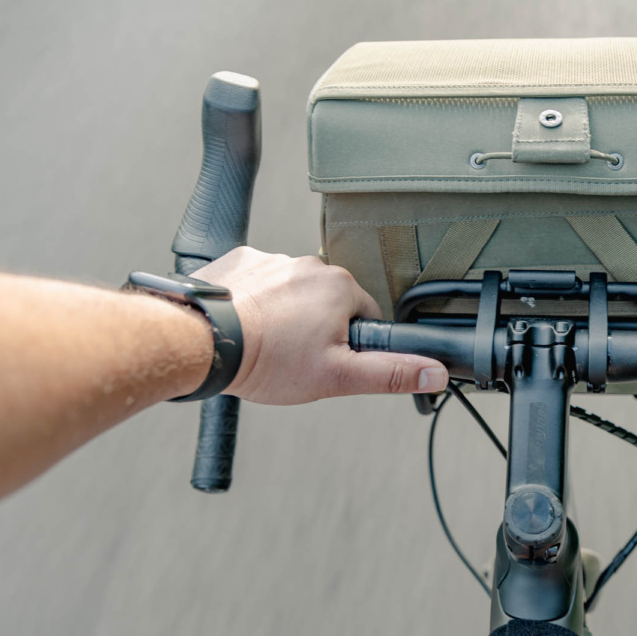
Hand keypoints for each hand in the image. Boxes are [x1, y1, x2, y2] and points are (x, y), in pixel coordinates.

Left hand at [192, 247, 447, 404]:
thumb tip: (434, 371)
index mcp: (340, 286)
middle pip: (329, 303)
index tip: (330, 361)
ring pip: (293, 294)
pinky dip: (255, 304)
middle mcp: (308, 264)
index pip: (366, 317)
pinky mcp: (239, 263)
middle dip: (318, 329)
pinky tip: (246, 328)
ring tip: (267, 346)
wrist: (203, 342)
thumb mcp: (338, 376)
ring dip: (286, 316)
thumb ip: (390, 373)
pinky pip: (259, 284)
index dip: (353, 346)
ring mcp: (271, 259)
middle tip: (296, 359)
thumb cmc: (268, 359)